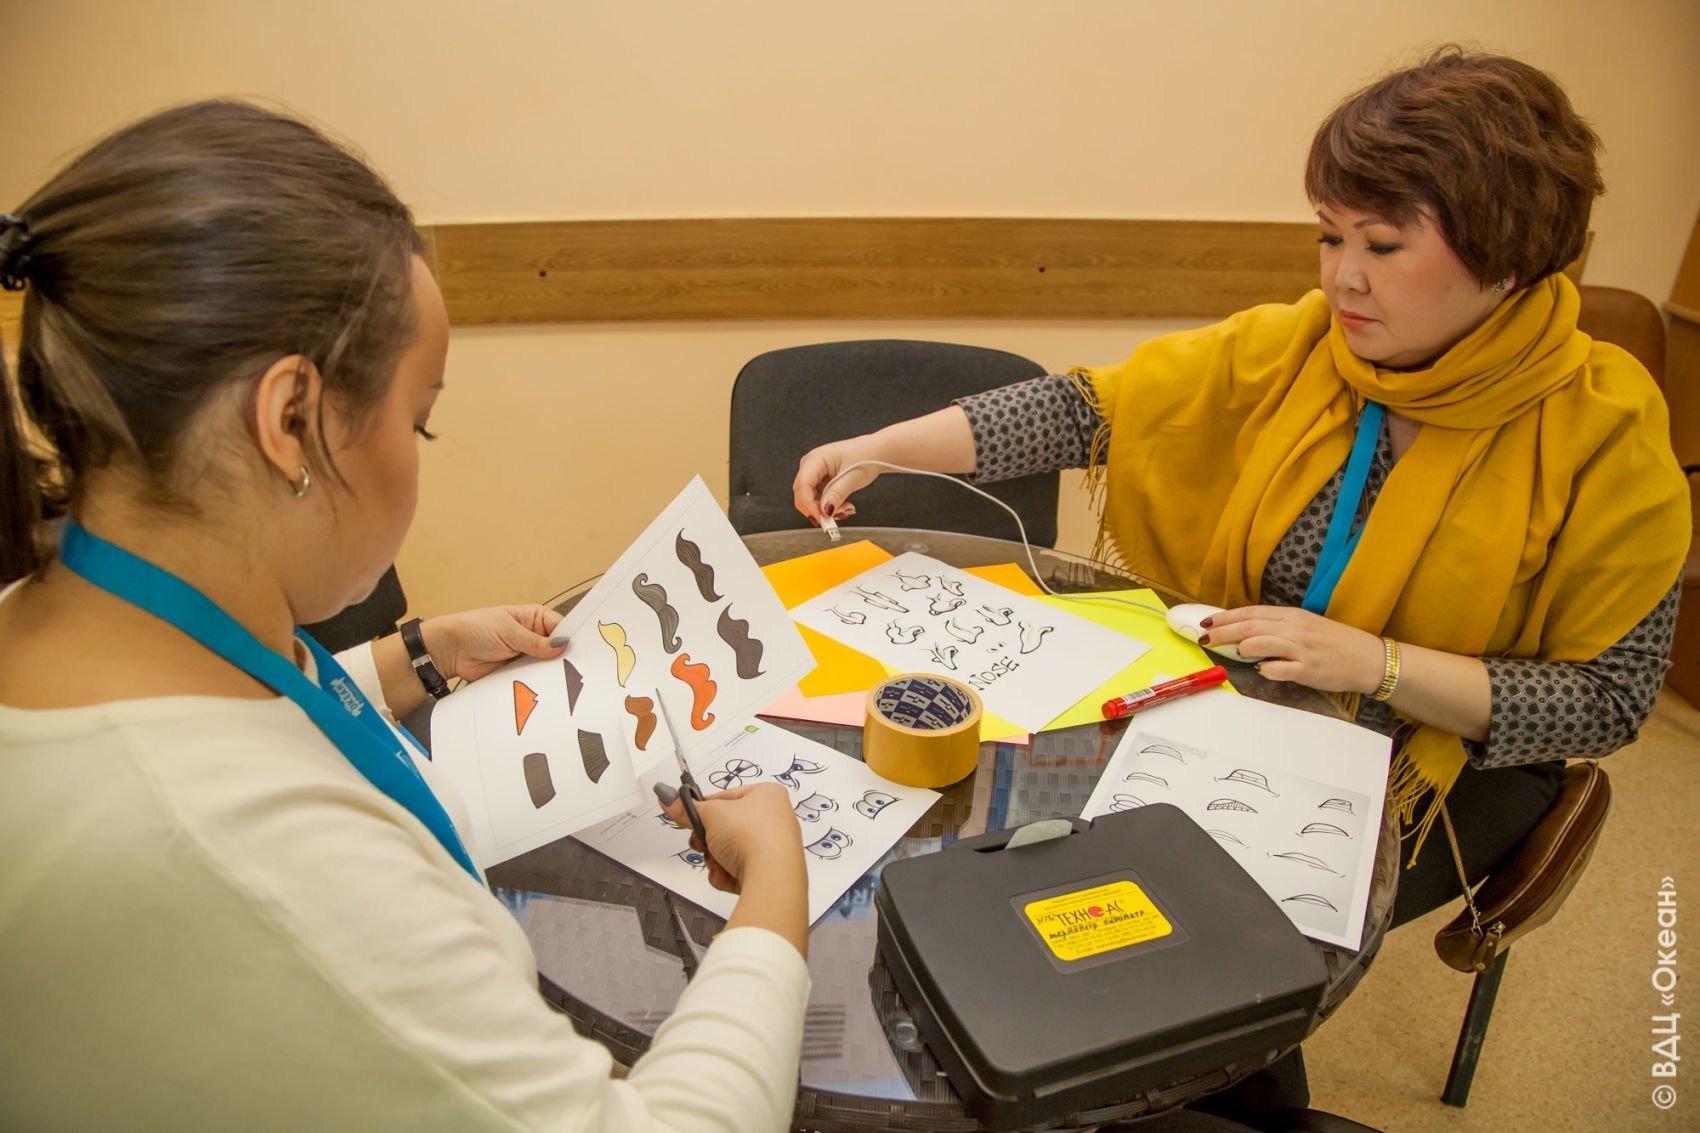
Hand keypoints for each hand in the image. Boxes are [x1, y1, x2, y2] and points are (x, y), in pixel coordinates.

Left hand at [424, 605, 564, 682]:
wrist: (450, 651)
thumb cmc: (475, 629)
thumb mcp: (508, 631)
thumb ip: (535, 641)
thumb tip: (560, 646)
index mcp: (534, 618)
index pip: (560, 627)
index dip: (570, 638)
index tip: (582, 651)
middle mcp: (533, 636)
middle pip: (556, 649)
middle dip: (561, 658)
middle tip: (573, 668)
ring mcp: (526, 655)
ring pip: (546, 666)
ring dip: (549, 672)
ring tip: (561, 681)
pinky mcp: (517, 672)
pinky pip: (532, 679)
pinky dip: (537, 683)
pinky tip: (544, 688)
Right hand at [662, 782, 805, 895]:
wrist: (772, 877)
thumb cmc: (754, 838)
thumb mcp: (710, 815)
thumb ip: (685, 808)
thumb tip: (668, 797)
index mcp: (767, 794)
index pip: (726, 797)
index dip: (704, 809)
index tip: (688, 815)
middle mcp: (775, 819)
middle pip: (726, 827)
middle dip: (709, 839)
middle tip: (704, 841)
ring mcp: (773, 847)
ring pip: (730, 851)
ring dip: (716, 858)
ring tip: (718, 860)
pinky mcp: (769, 871)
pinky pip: (738, 869)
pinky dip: (727, 873)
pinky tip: (728, 874)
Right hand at [792, 435, 883, 523]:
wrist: (874, 452)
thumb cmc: (865, 456)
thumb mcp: (852, 478)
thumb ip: (836, 495)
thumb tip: (825, 511)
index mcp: (815, 459)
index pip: (802, 486)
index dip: (808, 505)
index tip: (821, 518)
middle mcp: (811, 466)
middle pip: (804, 495)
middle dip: (819, 509)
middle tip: (839, 514)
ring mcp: (815, 474)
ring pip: (811, 500)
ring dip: (827, 509)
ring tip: (846, 508)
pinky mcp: (821, 481)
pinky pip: (819, 499)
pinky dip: (830, 506)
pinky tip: (843, 505)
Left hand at [1199, 605, 1383, 693]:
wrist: (1368, 658)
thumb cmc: (1335, 643)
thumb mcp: (1306, 626)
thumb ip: (1278, 628)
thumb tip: (1246, 634)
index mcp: (1292, 616)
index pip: (1251, 613)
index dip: (1226, 617)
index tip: (1206, 622)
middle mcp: (1294, 629)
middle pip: (1250, 626)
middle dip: (1222, 632)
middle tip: (1203, 637)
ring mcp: (1301, 650)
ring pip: (1261, 643)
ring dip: (1242, 648)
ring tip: (1232, 652)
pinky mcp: (1308, 670)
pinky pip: (1280, 669)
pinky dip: (1267, 669)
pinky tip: (1262, 670)